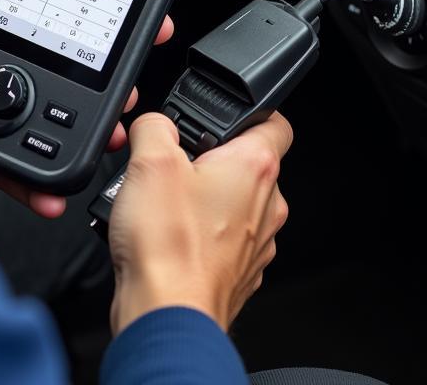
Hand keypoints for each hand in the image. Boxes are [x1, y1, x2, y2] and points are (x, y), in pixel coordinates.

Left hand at [0, 0, 172, 216]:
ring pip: (43, 120)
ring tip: (108, 134)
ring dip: (78, 131)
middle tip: (130, 85)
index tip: (134, 15)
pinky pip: (7, 161)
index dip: (99, 17)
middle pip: (62, 71)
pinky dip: (31, 180)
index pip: (59, 12)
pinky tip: (52, 188)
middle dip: (104, 81)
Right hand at [107, 110, 292, 334]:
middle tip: (176, 165)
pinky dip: (200, 235)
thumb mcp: (149, 160)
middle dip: (212, 161)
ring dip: (204, 199)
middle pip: (247, 165)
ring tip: (163, 205)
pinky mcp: (241, 272)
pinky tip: (167, 238)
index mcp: (256, 167)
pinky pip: (224, 240)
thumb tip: (154, 123)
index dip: (251, 113)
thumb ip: (154, 126)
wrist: (167, 314)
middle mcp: (267, 204)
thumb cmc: (169, 245)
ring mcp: (258, 243)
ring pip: (235, 204)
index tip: (225, 118)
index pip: (277, 123)